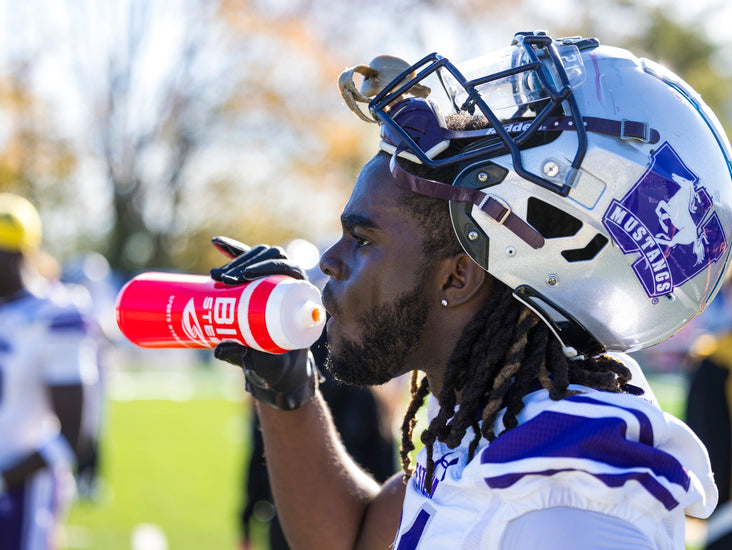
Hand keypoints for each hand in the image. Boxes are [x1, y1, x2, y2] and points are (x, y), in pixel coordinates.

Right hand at [210, 236, 317, 409]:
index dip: (268, 266)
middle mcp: (291, 283)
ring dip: (236, 260)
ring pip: (257, 258)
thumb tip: (220, 347)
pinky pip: (246, 263)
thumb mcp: (265, 364)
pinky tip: (217, 243)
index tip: (245, 277)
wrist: (277, 368)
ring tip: (216, 276)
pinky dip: (232, 251)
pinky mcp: (257, 282)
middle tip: (225, 279)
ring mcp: (273, 280)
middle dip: (246, 263)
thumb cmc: (278, 365)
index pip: (290, 268)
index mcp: (302, 296)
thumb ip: (246, 359)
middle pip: (271, 258)